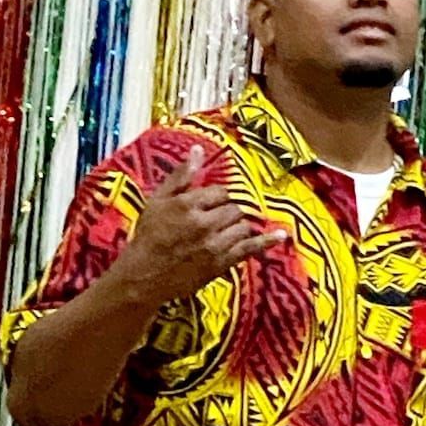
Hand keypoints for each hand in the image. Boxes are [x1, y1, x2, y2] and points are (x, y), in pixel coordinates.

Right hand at [118, 144, 287, 304]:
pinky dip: (267, 241)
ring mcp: (215, 245)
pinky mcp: (222, 263)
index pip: (221, 192)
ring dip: (237, 226)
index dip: (216, 197)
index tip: (208, 204)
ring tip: (222, 231)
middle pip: (234, 208)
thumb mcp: (158, 201)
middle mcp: (205, 223)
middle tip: (213, 219)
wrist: (144, 275)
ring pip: (242, 226)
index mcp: (189, 205)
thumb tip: (198, 150)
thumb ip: (181, 176)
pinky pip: (250, 248)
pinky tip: (281, 235)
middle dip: (227, 211)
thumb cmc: (149, 236)